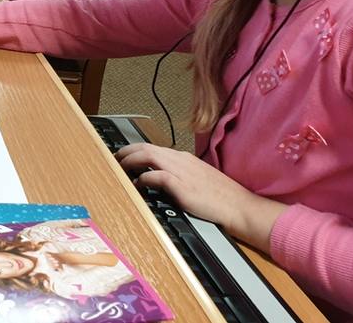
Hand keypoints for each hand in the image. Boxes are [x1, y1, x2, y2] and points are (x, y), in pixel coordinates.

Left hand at [115, 143, 286, 251]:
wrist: (239, 206)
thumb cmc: (220, 196)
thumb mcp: (197, 179)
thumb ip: (179, 175)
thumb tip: (159, 178)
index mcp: (184, 158)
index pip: (153, 147)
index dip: (135, 149)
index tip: (124, 155)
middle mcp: (180, 160)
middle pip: (146, 147)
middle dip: (127, 151)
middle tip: (114, 158)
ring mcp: (181, 171)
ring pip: (148, 156)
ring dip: (131, 160)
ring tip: (119, 167)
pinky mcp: (182, 185)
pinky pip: (157, 176)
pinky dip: (144, 177)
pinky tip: (137, 183)